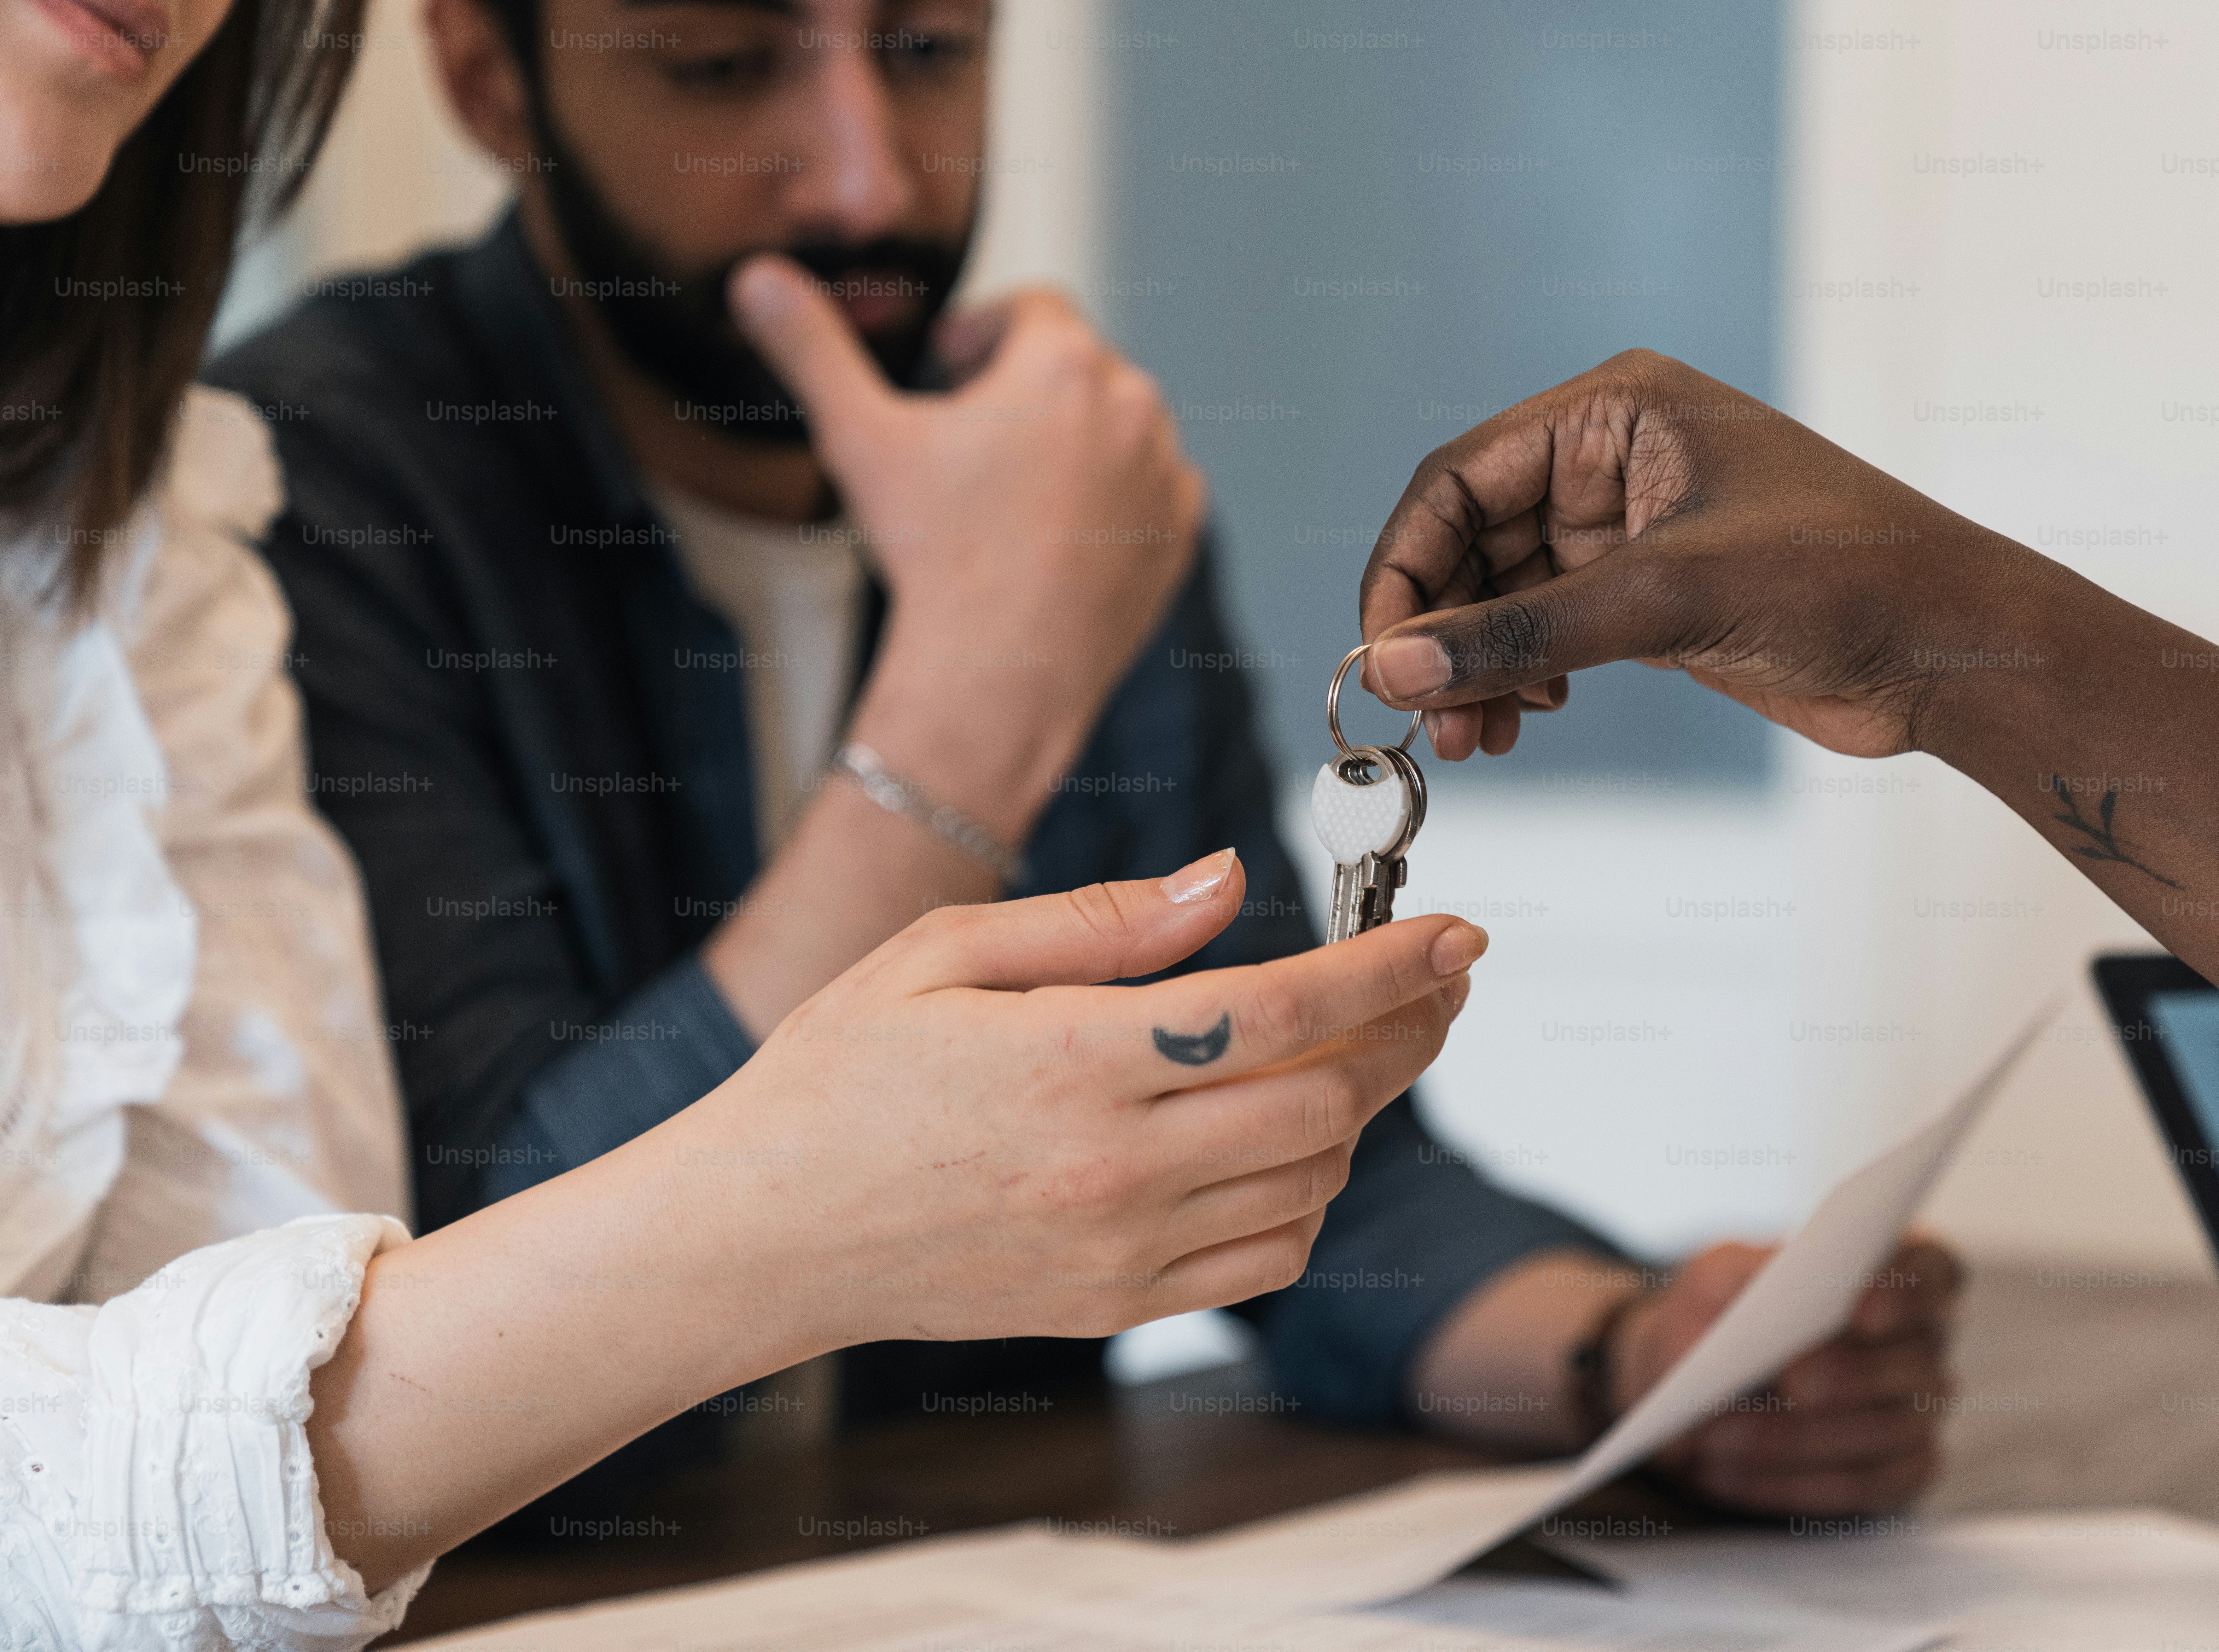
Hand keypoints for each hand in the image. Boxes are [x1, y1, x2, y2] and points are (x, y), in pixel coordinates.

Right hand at [699, 847, 1483, 1342]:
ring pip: (1313, 1179)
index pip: (1282, 1008)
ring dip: (1361, 1107)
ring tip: (1358, 1045)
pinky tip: (1290, 1139)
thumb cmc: (840, 1075)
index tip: (1457, 933)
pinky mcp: (1117, 1305)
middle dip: (1409, 1031)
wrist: (761, 1235)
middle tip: (1436, 980)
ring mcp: (1122, 1249)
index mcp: (1073, 1060)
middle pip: (1328, 1100)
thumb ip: (1101, 921)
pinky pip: (1267, 1256)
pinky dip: (1310, 1195)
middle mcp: (1114, 1165)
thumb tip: (1230, 882)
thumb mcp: (942, 952)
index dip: (1390, 968)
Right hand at [731, 258, 1205, 836]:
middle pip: (1076, 368)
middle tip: (968, 440)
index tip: (948, 370)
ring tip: (1009, 490)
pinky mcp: (1177, 536)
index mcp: (1066, 363)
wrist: (999, 675)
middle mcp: (1135, 406)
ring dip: (1071, 441)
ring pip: (1115, 429)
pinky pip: (1148, 492)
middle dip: (1024, 389)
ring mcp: (1165, 474)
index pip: (1034, 307)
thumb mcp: (859, 437)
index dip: (983, 331)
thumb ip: (812, 349)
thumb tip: (757, 279)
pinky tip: (1055, 534)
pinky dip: (1109, 500)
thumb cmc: (933, 554)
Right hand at [1355, 348, 2050, 762]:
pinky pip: (1545, 633)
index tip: (1383, 651)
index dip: (1408, 565)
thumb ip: (1523, 633)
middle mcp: (1609, 460)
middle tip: (1430, 716)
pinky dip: (1519, 679)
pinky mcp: (1646, 598)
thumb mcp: (1666, 598)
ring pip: (1503, 597)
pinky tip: (1522, 720)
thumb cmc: (1843, 579)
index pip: (1459, 477)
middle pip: (1471, 541)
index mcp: (1614, 412)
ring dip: (1474, 668)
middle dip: (1442, 631)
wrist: (1948, 649)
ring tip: (1474, 737)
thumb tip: (1397, 665)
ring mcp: (1626, 532)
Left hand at [1628, 1235, 1961, 1512]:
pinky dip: (1790, 1483)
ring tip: (1719, 1437)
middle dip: (1850, 1376)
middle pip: (1912, 1361)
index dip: (1908, 1293)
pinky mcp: (1900, 1471)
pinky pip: (1860, 1486)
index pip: (1931, 1273)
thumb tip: (1771, 1288)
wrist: (1698, 1381)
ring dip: (1796, 1438)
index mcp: (1897, 1274)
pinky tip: (1731, 1474)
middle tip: (1793, 1385)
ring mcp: (1920, 1411)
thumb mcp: (1719, 1276)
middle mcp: (1923, 1342)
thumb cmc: (1722, 1313)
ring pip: (1882, 1430)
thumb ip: (1742, 1273)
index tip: (1864, 1313)